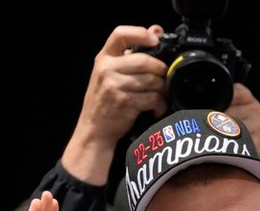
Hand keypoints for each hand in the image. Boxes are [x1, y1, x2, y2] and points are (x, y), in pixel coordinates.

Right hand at [63, 25, 167, 183]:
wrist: (94, 129)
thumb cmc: (104, 100)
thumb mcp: (109, 73)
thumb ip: (129, 55)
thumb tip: (156, 32)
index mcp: (103, 58)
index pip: (120, 34)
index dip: (140, 33)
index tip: (155, 39)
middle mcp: (107, 69)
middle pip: (144, 61)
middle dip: (160, 70)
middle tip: (165, 78)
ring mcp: (115, 85)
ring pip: (151, 81)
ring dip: (162, 89)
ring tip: (161, 96)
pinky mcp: (125, 102)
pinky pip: (151, 98)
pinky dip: (159, 104)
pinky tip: (156, 108)